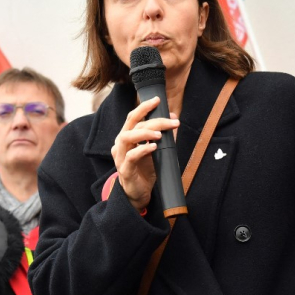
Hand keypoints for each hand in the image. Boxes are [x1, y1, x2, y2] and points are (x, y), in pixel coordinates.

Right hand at [111, 97, 179, 211]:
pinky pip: (130, 157)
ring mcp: (120, 157)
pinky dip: (142, 149)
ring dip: (144, 133)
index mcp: (127, 137)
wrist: (139, 194)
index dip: (144, 107)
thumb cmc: (145, 170)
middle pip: (131, 124)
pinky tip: (153, 147)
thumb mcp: (156, 150)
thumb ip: (163, 135)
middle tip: (170, 121)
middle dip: (151, 119)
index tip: (158, 100)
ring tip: (160, 134)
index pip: (133, 117)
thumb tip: (174, 118)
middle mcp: (121, 144)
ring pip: (126, 137)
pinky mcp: (125, 170)